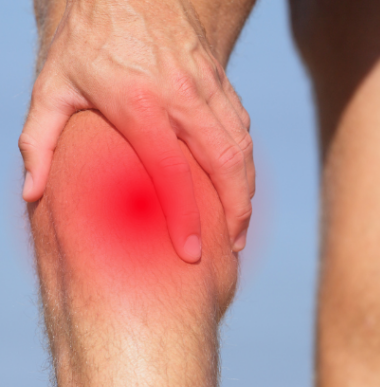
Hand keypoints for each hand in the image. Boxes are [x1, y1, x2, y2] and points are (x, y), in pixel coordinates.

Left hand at [20, 0, 254, 261]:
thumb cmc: (82, 39)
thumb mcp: (51, 85)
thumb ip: (40, 141)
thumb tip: (32, 194)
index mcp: (139, 101)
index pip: (172, 171)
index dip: (186, 217)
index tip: (191, 252)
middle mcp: (181, 94)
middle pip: (225, 164)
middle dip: (237, 212)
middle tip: (231, 247)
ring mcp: (206, 86)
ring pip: (241, 150)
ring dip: (246, 193)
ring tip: (238, 227)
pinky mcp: (220, 81)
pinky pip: (241, 131)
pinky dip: (244, 165)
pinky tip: (236, 188)